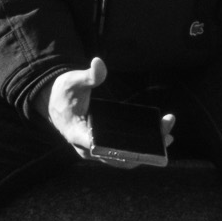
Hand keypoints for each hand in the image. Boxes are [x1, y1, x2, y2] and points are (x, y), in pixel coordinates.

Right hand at [39, 64, 167, 168]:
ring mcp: (95, 150)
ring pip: (123, 157)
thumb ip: (88, 75)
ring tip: (168, 135)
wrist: (54, 103)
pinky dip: (141, 147)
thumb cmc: (63, 92)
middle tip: (166, 135)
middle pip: (117, 156)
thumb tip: (99, 63)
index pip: (98, 147)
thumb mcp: (73, 81)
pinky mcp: (103, 147)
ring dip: (146, 150)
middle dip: (143, 150)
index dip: (119, 150)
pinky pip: (123, 152)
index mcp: (76, 133)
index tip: (140, 148)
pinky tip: (158, 135)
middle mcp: (87, 148)